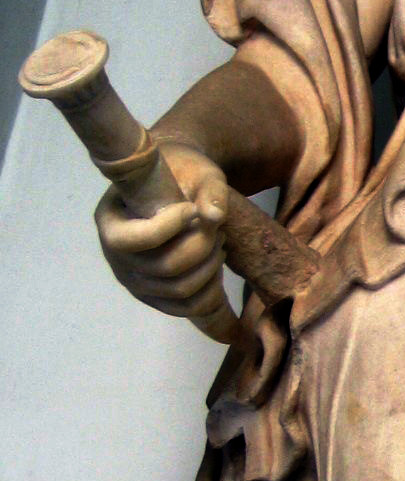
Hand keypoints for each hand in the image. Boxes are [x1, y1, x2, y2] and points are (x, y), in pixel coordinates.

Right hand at [95, 141, 230, 323]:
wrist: (178, 190)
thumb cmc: (184, 176)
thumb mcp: (199, 172)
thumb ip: (210, 189)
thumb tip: (215, 216)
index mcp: (110, 222)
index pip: (136, 239)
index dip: (170, 226)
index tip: (192, 208)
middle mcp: (115, 256)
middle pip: (165, 267)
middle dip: (201, 247)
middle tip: (216, 229)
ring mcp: (133, 280)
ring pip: (179, 289)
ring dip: (210, 267)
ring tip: (219, 243)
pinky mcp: (154, 296)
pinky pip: (185, 308)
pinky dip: (210, 292)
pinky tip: (217, 267)